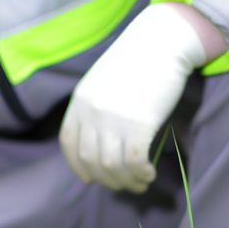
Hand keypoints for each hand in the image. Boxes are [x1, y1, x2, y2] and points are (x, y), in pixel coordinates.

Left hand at [59, 3, 211, 191]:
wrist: (160, 42)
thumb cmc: (134, 61)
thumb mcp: (101, 82)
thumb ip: (95, 107)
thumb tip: (100, 138)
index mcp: (79, 102)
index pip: (68, 142)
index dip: (77, 165)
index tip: (89, 178)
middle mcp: (91, 113)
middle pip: (90, 159)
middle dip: (106, 179)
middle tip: (123, 185)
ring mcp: (113, 119)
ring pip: (111, 165)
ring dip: (126, 181)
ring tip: (140, 183)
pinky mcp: (139, 123)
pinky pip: (134, 160)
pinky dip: (140, 174)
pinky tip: (149, 175)